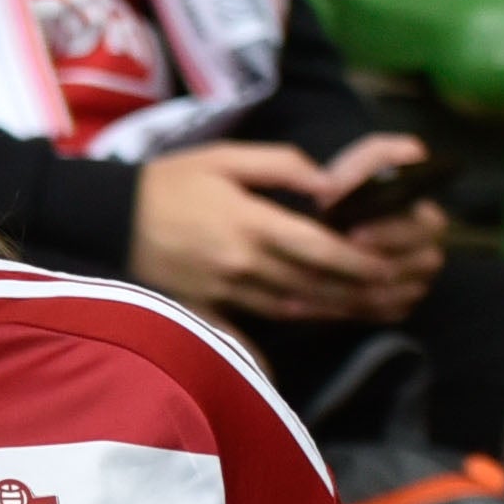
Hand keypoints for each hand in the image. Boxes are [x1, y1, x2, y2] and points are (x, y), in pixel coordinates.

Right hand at [131, 141, 434, 324]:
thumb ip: (282, 166)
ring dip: (335, 312)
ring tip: (371, 311)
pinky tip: (304, 346)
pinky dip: (277, 344)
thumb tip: (330, 185)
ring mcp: (223, 291)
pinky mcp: (204, 308)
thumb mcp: (225, 157)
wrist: (106, 217)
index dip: (360, 260)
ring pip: (293, 308)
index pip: (319, 248)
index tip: (391, 264)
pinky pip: (247, 331)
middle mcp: (243, 263)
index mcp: (251, 223)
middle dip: (360, 290)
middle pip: (315, 284)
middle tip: (396, 290)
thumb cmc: (167, 182)